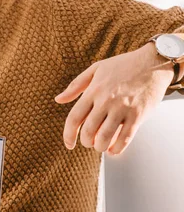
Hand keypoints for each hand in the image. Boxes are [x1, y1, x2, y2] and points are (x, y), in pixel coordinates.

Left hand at [54, 42, 175, 155]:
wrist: (154, 62)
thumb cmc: (124, 65)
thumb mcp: (96, 69)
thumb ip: (76, 85)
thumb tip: (58, 99)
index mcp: (94, 90)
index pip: (74, 118)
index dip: (68, 135)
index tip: (69, 144)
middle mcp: (106, 100)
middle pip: (88, 131)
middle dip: (86, 142)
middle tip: (90, 142)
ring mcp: (122, 108)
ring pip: (104, 138)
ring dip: (100, 147)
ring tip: (101, 146)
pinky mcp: (137, 115)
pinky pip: (124, 139)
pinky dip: (116, 149)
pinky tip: (114, 149)